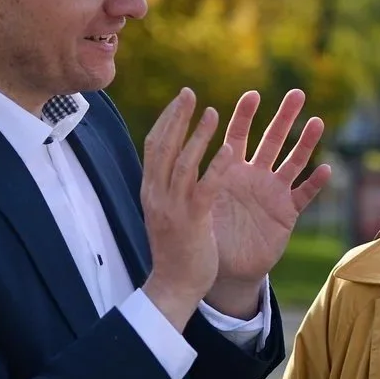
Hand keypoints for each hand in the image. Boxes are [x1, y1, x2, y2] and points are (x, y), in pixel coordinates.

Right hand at [141, 88, 224, 330]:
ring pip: (184, 161)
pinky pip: (205, 187)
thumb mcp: (164, 213)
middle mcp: (157, 194)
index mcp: (150, 191)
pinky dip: (215, 166)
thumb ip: (166, 188)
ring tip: (214, 112)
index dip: (166, 120)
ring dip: (198, 134)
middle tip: (191, 93)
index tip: (180, 99)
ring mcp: (173, 207)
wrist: (173, 286)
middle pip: (164, 145)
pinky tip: (228, 148)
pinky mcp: (192, 221)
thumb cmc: (173, 250)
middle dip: (178, 116)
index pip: (153, 146)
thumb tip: (170, 167)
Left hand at [206, 89, 330, 314]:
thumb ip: (197, 181)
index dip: (245, 115)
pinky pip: (303, 195)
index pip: (238, 135)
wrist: (223, 268)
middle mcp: (254, 175)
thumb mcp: (198, 203)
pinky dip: (314, 183)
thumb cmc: (206, 233)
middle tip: (297, 93)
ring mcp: (273, 192)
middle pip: (272, 139)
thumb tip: (179, 157)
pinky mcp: (286, 212)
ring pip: (293, 161)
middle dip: (284, 116)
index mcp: (230, 169)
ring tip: (317, 122)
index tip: (252, 95)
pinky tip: (325, 169)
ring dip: (306, 142)